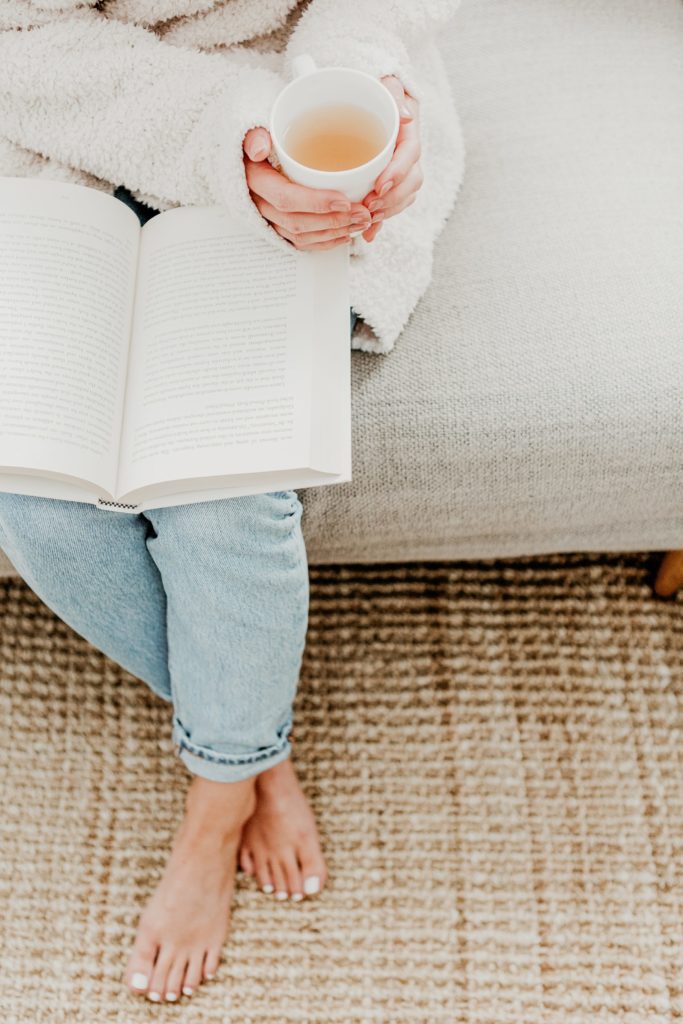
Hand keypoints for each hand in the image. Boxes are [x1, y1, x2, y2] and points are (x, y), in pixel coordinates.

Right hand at [243, 128, 372, 249]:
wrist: (253, 154)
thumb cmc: (261, 138)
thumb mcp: (254, 130)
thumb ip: (256, 135)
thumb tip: (259, 149)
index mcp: (255, 180)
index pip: (285, 198)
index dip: (316, 203)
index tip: (345, 200)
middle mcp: (260, 204)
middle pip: (297, 222)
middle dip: (333, 221)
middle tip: (363, 214)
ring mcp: (269, 219)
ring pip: (301, 236)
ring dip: (334, 233)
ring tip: (362, 222)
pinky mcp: (279, 227)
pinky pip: (302, 243)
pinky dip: (326, 242)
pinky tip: (347, 234)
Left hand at [360, 76, 421, 242]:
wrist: (372, 100)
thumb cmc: (376, 90)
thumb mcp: (385, 84)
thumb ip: (394, 93)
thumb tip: (405, 116)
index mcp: (408, 133)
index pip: (410, 155)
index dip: (398, 173)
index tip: (380, 186)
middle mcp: (409, 155)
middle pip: (412, 182)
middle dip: (393, 199)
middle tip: (370, 208)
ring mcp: (402, 172)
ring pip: (405, 196)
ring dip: (389, 212)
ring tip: (368, 220)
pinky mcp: (391, 184)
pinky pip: (392, 205)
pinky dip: (381, 221)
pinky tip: (369, 234)